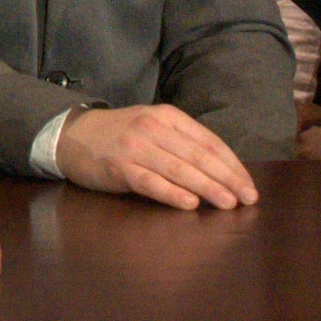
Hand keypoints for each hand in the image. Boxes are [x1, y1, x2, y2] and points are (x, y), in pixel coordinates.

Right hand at [53, 104, 259, 210]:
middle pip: (199, 156)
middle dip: (227, 179)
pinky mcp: (120, 168)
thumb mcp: (153, 126)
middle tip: (248, 198)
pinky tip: (190, 204)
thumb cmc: (120, 135)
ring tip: (228, 203)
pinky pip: (151, 183)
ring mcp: (136, 147)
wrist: (71, 135)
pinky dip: (173, 193)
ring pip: (180, 169)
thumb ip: (181, 142)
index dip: (232, 164)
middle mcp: (154, 128)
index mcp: (168, 116)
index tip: (248, 184)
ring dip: (207, 188)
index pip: (209, 141)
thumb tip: (221, 170)